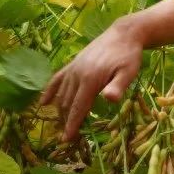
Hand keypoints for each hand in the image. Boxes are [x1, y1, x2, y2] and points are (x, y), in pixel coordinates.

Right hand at [40, 20, 142, 141]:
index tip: (66, 139)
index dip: (72, 124)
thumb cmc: (129, 56)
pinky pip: (57, 78)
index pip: (78, 107)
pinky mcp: (73, 63)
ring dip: (60, 109)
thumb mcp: (129, 72)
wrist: (124, 34)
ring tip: (62, 124)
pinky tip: (43, 102)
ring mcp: (73, 68)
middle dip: (66, 120)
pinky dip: (49, 91)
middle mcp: (77, 74)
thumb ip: (118, 87)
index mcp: (90, 79)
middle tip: (68, 136)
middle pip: (67, 102)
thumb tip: (109, 100)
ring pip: (62, 93)